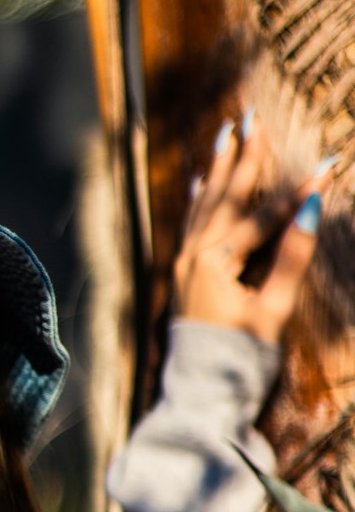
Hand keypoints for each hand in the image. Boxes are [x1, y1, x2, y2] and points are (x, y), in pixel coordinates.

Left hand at [173, 113, 328, 344]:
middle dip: (244, 157)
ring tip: (227, 133)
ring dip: (217, 169)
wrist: (200, 396)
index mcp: (215, 263)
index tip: (327, 163)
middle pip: (225, 198)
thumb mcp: (271, 311)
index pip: (263, 218)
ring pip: (204, 206)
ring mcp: (184, 266)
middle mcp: (193, 257)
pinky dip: (198, 201)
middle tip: (253, 116)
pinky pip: (191, 226)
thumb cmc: (240, 358)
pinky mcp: (183, 277)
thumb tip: (309, 210)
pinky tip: (200, 183)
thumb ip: (290, 259)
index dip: (296, 192)